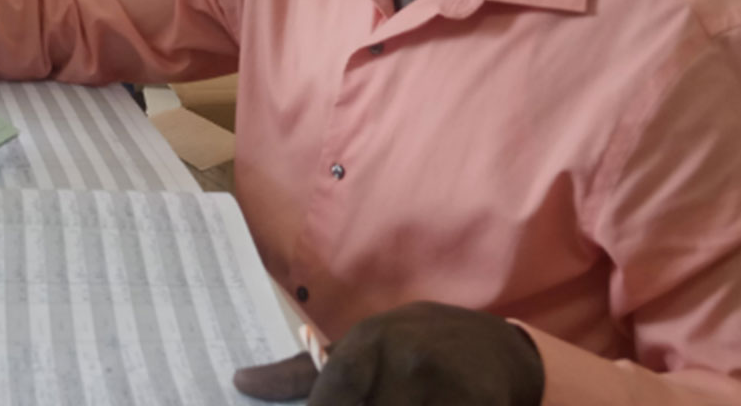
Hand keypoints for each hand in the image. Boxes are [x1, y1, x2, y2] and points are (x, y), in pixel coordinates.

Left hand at [234, 302, 544, 404]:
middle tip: (370, 403)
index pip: (330, 396)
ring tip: (395, 404)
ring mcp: (445, 386)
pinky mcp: (476, 403)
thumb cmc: (415, 348)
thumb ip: (302, 371)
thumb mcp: (362, 347)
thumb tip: (241, 381)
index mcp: (370, 341)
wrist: (498, 349)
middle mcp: (406, 359)